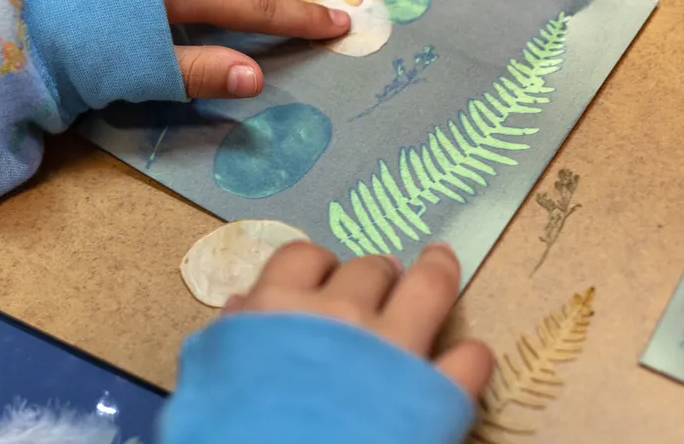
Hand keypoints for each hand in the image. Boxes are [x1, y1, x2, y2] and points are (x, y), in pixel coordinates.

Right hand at [222, 241, 494, 398]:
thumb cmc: (232, 431)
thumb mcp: (212, 379)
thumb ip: (231, 338)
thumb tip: (241, 305)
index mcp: (279, 309)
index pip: (303, 257)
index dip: (318, 266)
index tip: (325, 277)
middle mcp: (339, 315)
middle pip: (368, 269)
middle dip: (376, 274)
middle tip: (382, 283)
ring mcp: (393, 351)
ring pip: (429, 288)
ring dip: (437, 273)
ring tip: (442, 265)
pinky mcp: (436, 396)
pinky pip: (468, 360)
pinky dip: (470, 357)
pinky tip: (469, 358)